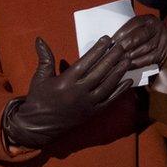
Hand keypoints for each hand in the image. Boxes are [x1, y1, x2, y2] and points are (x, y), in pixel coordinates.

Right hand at [3, 36, 132, 149]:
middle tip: (122, 46)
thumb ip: (45, 57)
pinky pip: (109, 101)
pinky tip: (128, 81)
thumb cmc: (38, 99)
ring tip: (127, 60)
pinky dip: (120, 91)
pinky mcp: (91, 113)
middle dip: (112, 58)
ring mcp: (87, 104)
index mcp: (65, 81)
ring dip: (118, 72)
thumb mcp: (40, 77)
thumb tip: (39, 39)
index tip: (107, 40)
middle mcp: (78, 92)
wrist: (37, 127)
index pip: (86, 62)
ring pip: (107, 86)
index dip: (97, 50)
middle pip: (100, 72)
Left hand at [112, 14, 166, 68]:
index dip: (121, 33)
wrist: (161, 38)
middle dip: (125, 45)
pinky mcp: (163, 53)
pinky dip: (137, 63)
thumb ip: (127, 31)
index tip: (110, 42)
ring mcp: (162, 40)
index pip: (134, 24)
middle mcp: (157, 27)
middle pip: (139, 36)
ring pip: (145, 48)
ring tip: (118, 60)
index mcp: (148, 19)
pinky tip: (127, 66)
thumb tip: (109, 41)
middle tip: (113, 53)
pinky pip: (149, 59)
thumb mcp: (138, 27)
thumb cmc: (143, 33)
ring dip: (130, 55)